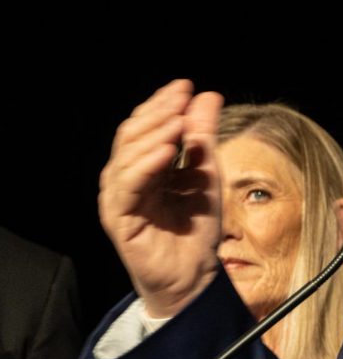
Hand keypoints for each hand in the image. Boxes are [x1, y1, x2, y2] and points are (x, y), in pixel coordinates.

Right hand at [98, 79, 223, 316]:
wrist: (194, 272)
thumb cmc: (197, 225)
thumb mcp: (207, 171)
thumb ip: (203, 135)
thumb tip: (207, 95)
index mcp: (143, 164)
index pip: (146, 125)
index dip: (162, 104)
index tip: (185, 86)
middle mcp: (125, 177)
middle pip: (132, 135)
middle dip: (157, 113)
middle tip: (180, 97)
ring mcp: (119, 197)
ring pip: (127, 156)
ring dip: (153, 135)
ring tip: (177, 120)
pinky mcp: (119, 218)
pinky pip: (128, 186)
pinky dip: (146, 166)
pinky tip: (166, 153)